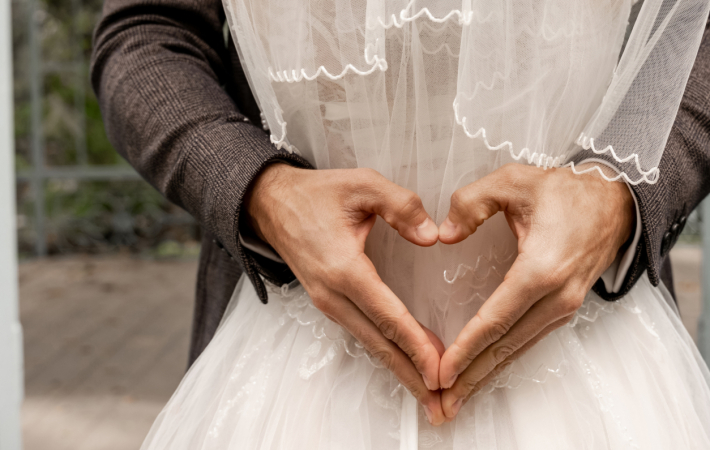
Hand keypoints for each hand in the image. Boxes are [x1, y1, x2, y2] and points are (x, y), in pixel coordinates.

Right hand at [245, 163, 447, 424]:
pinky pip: (362, 333)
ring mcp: (327, 302)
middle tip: (441, 404)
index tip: (440, 370)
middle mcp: (333, 294)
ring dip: (400, 369)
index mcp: (344, 268)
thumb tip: (432, 237)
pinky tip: (404, 362)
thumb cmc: (317, 194)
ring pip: (370, 343)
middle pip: (379, 343)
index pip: (387, 315)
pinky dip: (386, 352)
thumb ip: (401, 206)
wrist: (271, 204)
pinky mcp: (328, 303)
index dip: (416, 345)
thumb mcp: (362, 184)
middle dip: (411, 374)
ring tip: (428, 394)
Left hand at [437, 163, 634, 417]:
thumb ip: (471, 203)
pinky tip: (485, 371)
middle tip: (441, 405)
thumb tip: (444, 235)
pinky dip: (504, 359)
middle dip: (472, 376)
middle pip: (507, 346)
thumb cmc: (563, 190)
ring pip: (519, 348)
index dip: (467, 349)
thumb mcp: (512, 181)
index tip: (442, 371)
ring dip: (487, 374)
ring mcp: (565, 305)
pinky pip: (530, 340)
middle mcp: (557, 296)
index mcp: (541, 269)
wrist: (614, 199)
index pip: (496, 319)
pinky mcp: (566, 307)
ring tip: (457, 399)